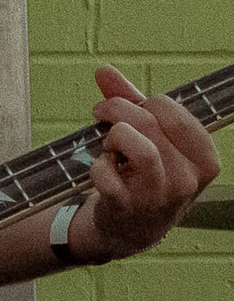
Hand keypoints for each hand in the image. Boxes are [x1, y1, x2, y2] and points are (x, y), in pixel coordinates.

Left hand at [74, 65, 221, 262]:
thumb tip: (104, 70)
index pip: (174, 111)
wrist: (129, 230)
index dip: (144, 103)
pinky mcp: (128, 207)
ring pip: (136, 144)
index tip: (129, 107)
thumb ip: (129, 102)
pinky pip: (106, 173)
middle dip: (118, 110)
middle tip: (102, 115)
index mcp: (203, 159)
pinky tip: (102, 170)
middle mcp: (187, 178)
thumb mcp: (149, 140)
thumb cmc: (141, 177)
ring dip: (112, 137)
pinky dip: (96, 165)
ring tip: (108, 145)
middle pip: (150, 121)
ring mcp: (159, 195)